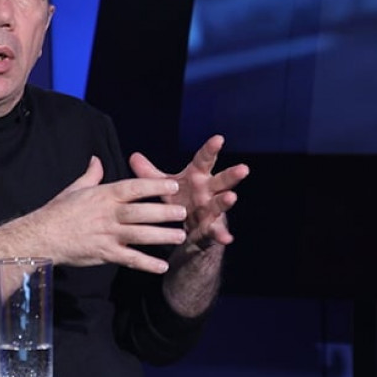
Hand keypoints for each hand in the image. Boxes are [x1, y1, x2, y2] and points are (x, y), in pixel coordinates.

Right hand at [26, 156, 187, 273]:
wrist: (41, 237)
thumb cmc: (58, 211)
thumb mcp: (74, 188)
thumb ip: (91, 175)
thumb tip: (97, 160)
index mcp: (103, 195)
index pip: (133, 187)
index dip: (154, 185)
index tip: (173, 184)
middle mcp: (108, 214)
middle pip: (141, 212)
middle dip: (164, 212)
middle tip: (184, 212)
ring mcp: (107, 234)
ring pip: (139, 235)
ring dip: (161, 236)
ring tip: (180, 236)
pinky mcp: (104, 253)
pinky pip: (129, 259)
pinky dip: (146, 264)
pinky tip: (162, 267)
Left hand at [129, 135, 248, 247]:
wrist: (187, 231)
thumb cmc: (179, 201)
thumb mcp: (164, 186)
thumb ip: (150, 174)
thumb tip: (133, 156)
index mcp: (197, 177)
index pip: (205, 160)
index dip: (211, 149)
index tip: (219, 138)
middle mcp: (208, 191)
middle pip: (222, 180)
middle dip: (232, 175)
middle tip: (243, 168)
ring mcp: (211, 210)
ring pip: (221, 203)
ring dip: (227, 201)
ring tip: (231, 198)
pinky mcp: (211, 228)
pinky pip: (216, 231)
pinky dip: (222, 234)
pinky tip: (227, 238)